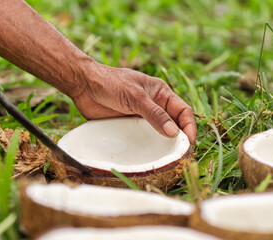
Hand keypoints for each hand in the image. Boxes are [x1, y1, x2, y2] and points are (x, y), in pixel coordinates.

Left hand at [69, 61, 196, 143]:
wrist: (84, 85)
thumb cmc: (111, 83)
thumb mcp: (135, 97)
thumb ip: (154, 114)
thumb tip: (173, 132)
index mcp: (160, 93)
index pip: (183, 110)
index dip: (189, 126)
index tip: (189, 142)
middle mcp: (154, 105)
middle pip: (174, 123)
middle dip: (180, 138)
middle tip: (182, 155)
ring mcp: (142, 116)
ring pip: (159, 132)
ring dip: (165, 144)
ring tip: (169, 159)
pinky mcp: (130, 125)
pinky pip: (143, 137)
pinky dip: (149, 146)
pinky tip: (150, 155)